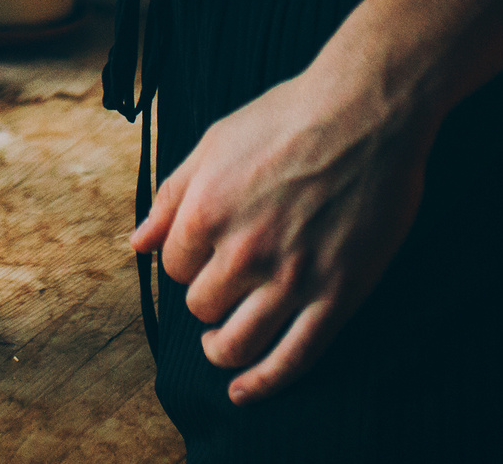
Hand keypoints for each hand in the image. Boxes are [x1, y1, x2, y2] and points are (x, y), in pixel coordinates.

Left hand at [131, 64, 435, 402]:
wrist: (366, 111)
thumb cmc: (287, 118)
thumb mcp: (214, 143)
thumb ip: (171, 196)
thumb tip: (136, 243)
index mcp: (207, 210)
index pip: (175, 268)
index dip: (188, 264)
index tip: (209, 254)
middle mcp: (244, 250)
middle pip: (203, 306)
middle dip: (207, 300)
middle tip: (226, 285)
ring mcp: (292, 277)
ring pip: (237, 341)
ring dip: (222, 349)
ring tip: (221, 344)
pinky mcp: (337, 294)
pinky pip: (294, 357)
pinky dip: (264, 383)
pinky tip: (244, 390)